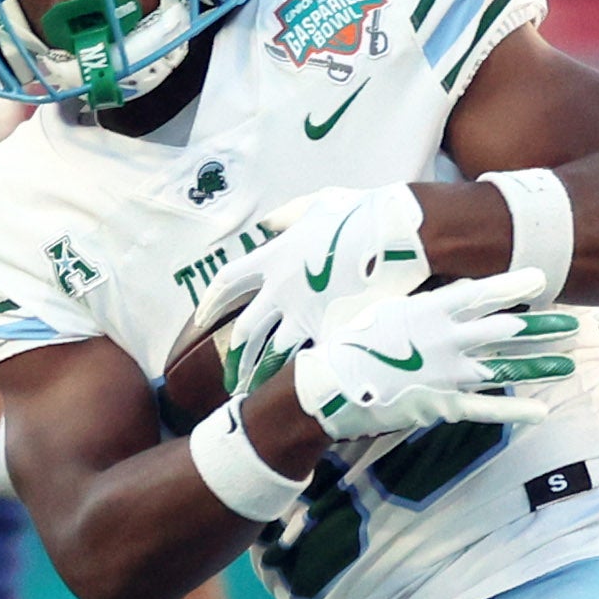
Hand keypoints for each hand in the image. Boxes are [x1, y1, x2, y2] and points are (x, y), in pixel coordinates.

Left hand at [203, 184, 429, 372]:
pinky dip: (303, 373)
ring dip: (261, 375)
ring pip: (273, 353)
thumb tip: (267, 225)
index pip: (228, 282)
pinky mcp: (333, 331)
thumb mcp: (318, 205)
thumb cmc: (361, 214)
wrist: (398, 234)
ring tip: (254, 393)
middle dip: (236, 357)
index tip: (200, 319)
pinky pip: (312, 357)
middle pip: (246, 330)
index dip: (210, 302)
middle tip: (230, 376)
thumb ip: (288, 216)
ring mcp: (306, 313)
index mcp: (274, 258)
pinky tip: (299, 387)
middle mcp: (282, 290)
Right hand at [288, 271, 576, 440]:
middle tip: (574, 322)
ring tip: (570, 361)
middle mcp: (447, 340)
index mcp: (430, 310)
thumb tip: (428, 270)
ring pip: (506, 368)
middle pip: (506, 330)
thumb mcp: (381, 304)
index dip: (515, 284)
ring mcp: (448, 375)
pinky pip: (488, 409)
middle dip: (542, 326)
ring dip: (540, 365)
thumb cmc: (350, 339)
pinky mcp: (443, 406)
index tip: (543, 277)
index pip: (483, 293)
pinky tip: (543, 410)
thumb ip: (414, 291)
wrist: (329, 386)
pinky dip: (516, 410)